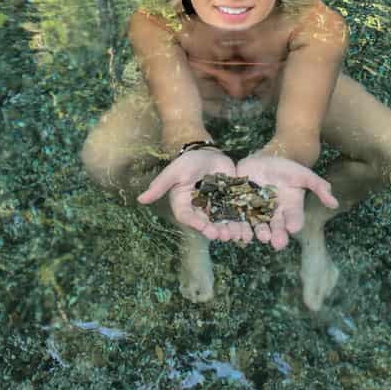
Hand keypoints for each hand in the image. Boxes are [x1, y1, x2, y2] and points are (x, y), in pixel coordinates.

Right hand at [137, 149, 253, 242]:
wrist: (209, 153)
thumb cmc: (188, 161)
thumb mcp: (175, 171)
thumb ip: (160, 185)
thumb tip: (140, 199)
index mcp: (184, 205)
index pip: (188, 217)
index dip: (196, 223)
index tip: (205, 227)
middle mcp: (199, 211)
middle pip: (208, 224)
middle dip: (217, 231)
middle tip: (225, 236)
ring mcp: (216, 209)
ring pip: (223, 223)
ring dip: (231, 231)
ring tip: (239, 236)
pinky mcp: (231, 204)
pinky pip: (237, 216)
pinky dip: (243, 224)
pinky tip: (250, 230)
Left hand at [235, 154, 337, 249]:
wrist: (266, 160)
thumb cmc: (287, 169)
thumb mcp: (304, 175)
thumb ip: (319, 187)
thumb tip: (334, 204)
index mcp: (290, 208)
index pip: (295, 219)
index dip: (294, 224)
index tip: (293, 228)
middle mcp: (274, 214)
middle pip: (276, 228)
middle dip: (277, 236)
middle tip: (276, 242)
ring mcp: (257, 212)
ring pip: (257, 226)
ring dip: (257, 233)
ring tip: (258, 237)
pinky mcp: (241, 206)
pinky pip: (239, 218)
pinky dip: (238, 226)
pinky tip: (238, 232)